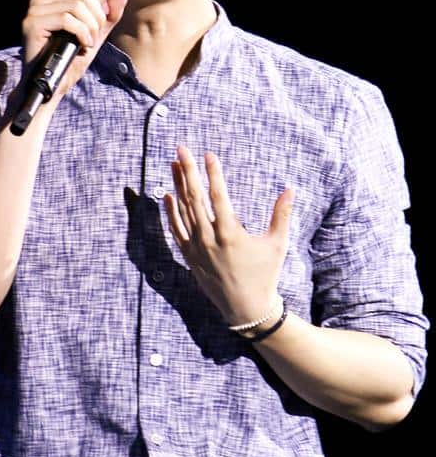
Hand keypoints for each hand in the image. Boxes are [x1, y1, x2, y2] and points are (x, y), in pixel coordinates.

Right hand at [21, 0, 127, 109]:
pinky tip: (82, 46)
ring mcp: (34, 11)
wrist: (52, 87)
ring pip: (77, 5)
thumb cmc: (70, 62)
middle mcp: (40, 0)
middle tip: (94, 37)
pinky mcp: (32, 25)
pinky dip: (81, 33)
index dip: (99, 0)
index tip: (100, 23)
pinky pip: (67, 19)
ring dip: (91, 27)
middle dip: (97, 16)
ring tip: (87, 44)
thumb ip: (109, 17)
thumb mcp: (95, 36)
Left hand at [163, 145, 294, 327]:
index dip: (213, 174)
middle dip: (187, 171)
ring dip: (176, 185)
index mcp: (231, 234)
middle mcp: (209, 239)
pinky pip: (175, 229)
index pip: (218, 196)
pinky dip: (170, 211)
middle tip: (181, 148)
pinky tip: (167, 194)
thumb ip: (281, 215)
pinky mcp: (189, 256)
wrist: (246, 308)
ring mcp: (196, 248)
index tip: (208, 154)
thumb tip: (290, 188)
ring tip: (174, 163)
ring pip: (182, 210)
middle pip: (194, 198)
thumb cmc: (265, 274)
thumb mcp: (277, 244)